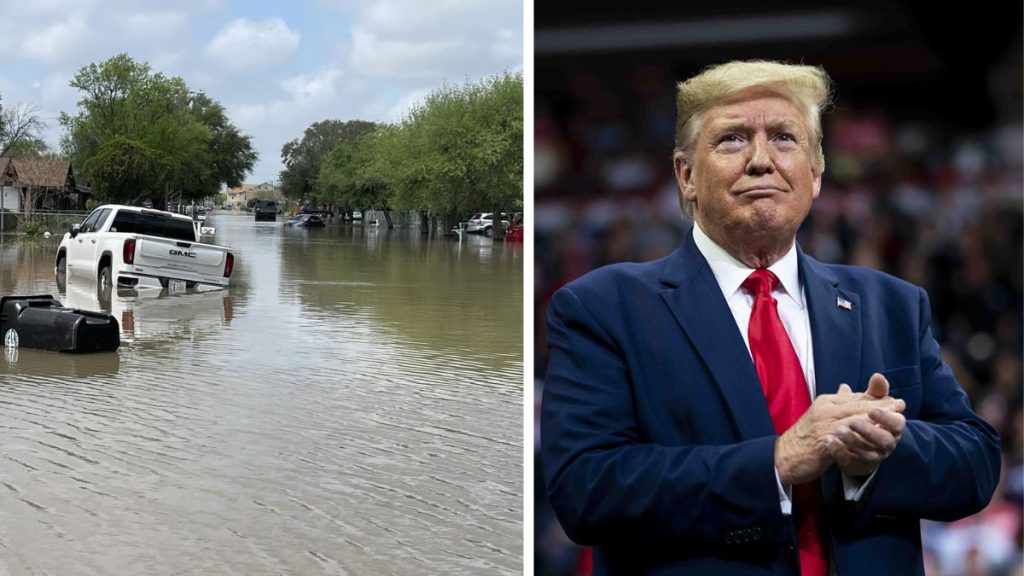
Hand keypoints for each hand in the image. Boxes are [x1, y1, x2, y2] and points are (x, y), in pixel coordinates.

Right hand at [775, 375, 904, 485]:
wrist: (783, 455)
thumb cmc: (803, 437)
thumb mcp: (820, 415)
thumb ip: (836, 403)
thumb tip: (847, 387)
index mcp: (825, 402)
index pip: (855, 398)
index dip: (876, 399)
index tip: (896, 401)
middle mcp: (824, 411)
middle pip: (857, 406)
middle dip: (881, 407)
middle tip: (900, 407)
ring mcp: (823, 426)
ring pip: (854, 421)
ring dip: (876, 421)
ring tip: (893, 423)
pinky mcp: (822, 443)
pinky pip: (846, 441)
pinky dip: (862, 440)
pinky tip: (875, 443)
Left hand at [827, 374, 906, 476]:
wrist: (852, 443)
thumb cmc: (865, 419)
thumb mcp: (868, 404)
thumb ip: (874, 392)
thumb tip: (878, 376)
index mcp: (892, 427)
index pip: (897, 422)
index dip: (886, 417)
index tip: (872, 410)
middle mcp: (887, 443)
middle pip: (884, 440)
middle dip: (869, 430)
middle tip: (852, 421)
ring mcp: (874, 456)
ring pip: (868, 452)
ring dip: (853, 440)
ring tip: (837, 430)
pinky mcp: (860, 466)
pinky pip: (852, 462)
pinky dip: (840, 452)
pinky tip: (829, 442)